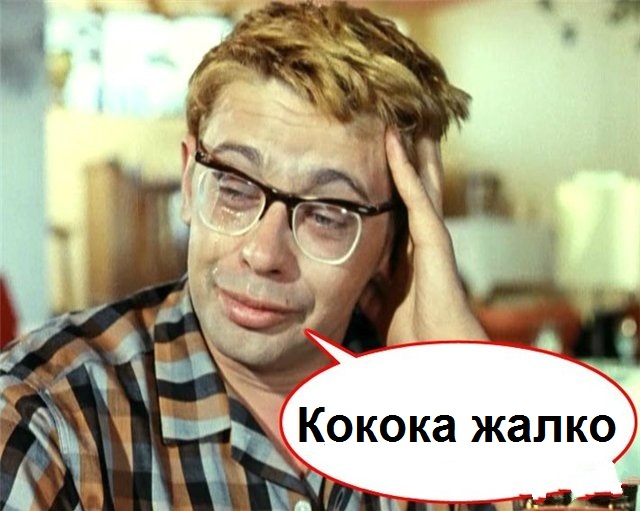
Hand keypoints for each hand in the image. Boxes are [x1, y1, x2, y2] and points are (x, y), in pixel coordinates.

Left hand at [360, 129, 487, 344]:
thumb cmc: (414, 336)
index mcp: (409, 253)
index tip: (374, 161)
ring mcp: (430, 234)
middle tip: (397, 125)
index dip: (389, 185)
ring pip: (420, 181)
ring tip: (401, 117)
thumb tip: (348, 282)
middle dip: (406, 159)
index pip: (398, 210)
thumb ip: (366, 289)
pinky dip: (404, 166)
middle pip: (413, 189)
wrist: (437, 352)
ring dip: (409, 150)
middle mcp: (422, 238)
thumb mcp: (380, 306)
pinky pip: (415, 194)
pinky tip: (393, 140)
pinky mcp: (434, 236)